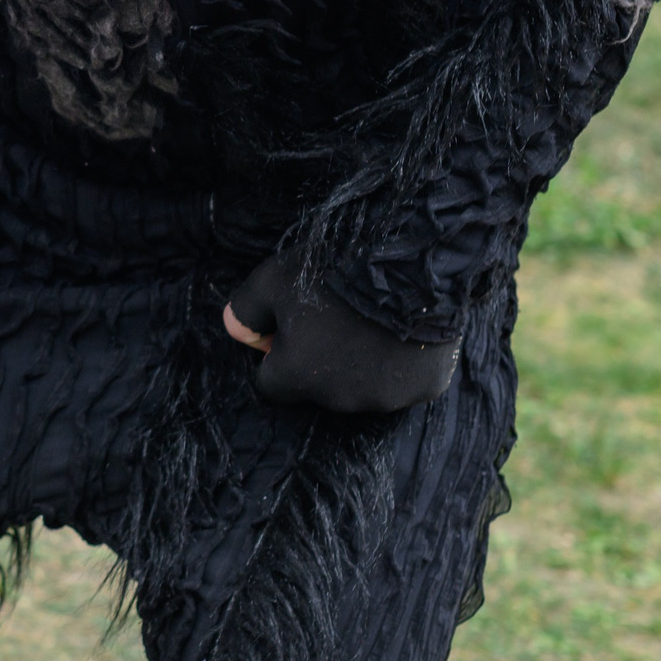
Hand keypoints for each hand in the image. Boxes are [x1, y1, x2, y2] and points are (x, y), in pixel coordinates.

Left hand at [224, 251, 459, 413]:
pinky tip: (406, 332)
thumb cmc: (334, 270)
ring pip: (364, 387)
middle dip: (321, 362)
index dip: (279, 354)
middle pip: (319, 387)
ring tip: (374, 323)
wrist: (413, 262)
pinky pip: (406, 382)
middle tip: (338, 320)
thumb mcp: (272, 280)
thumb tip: (235, 332)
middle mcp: (340, 398)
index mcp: (296, 376)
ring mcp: (387, 397)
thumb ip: (246, 311)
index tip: (295, 329)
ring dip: (364, 365)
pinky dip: (403, 364)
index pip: (272, 383)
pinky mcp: (425, 388)